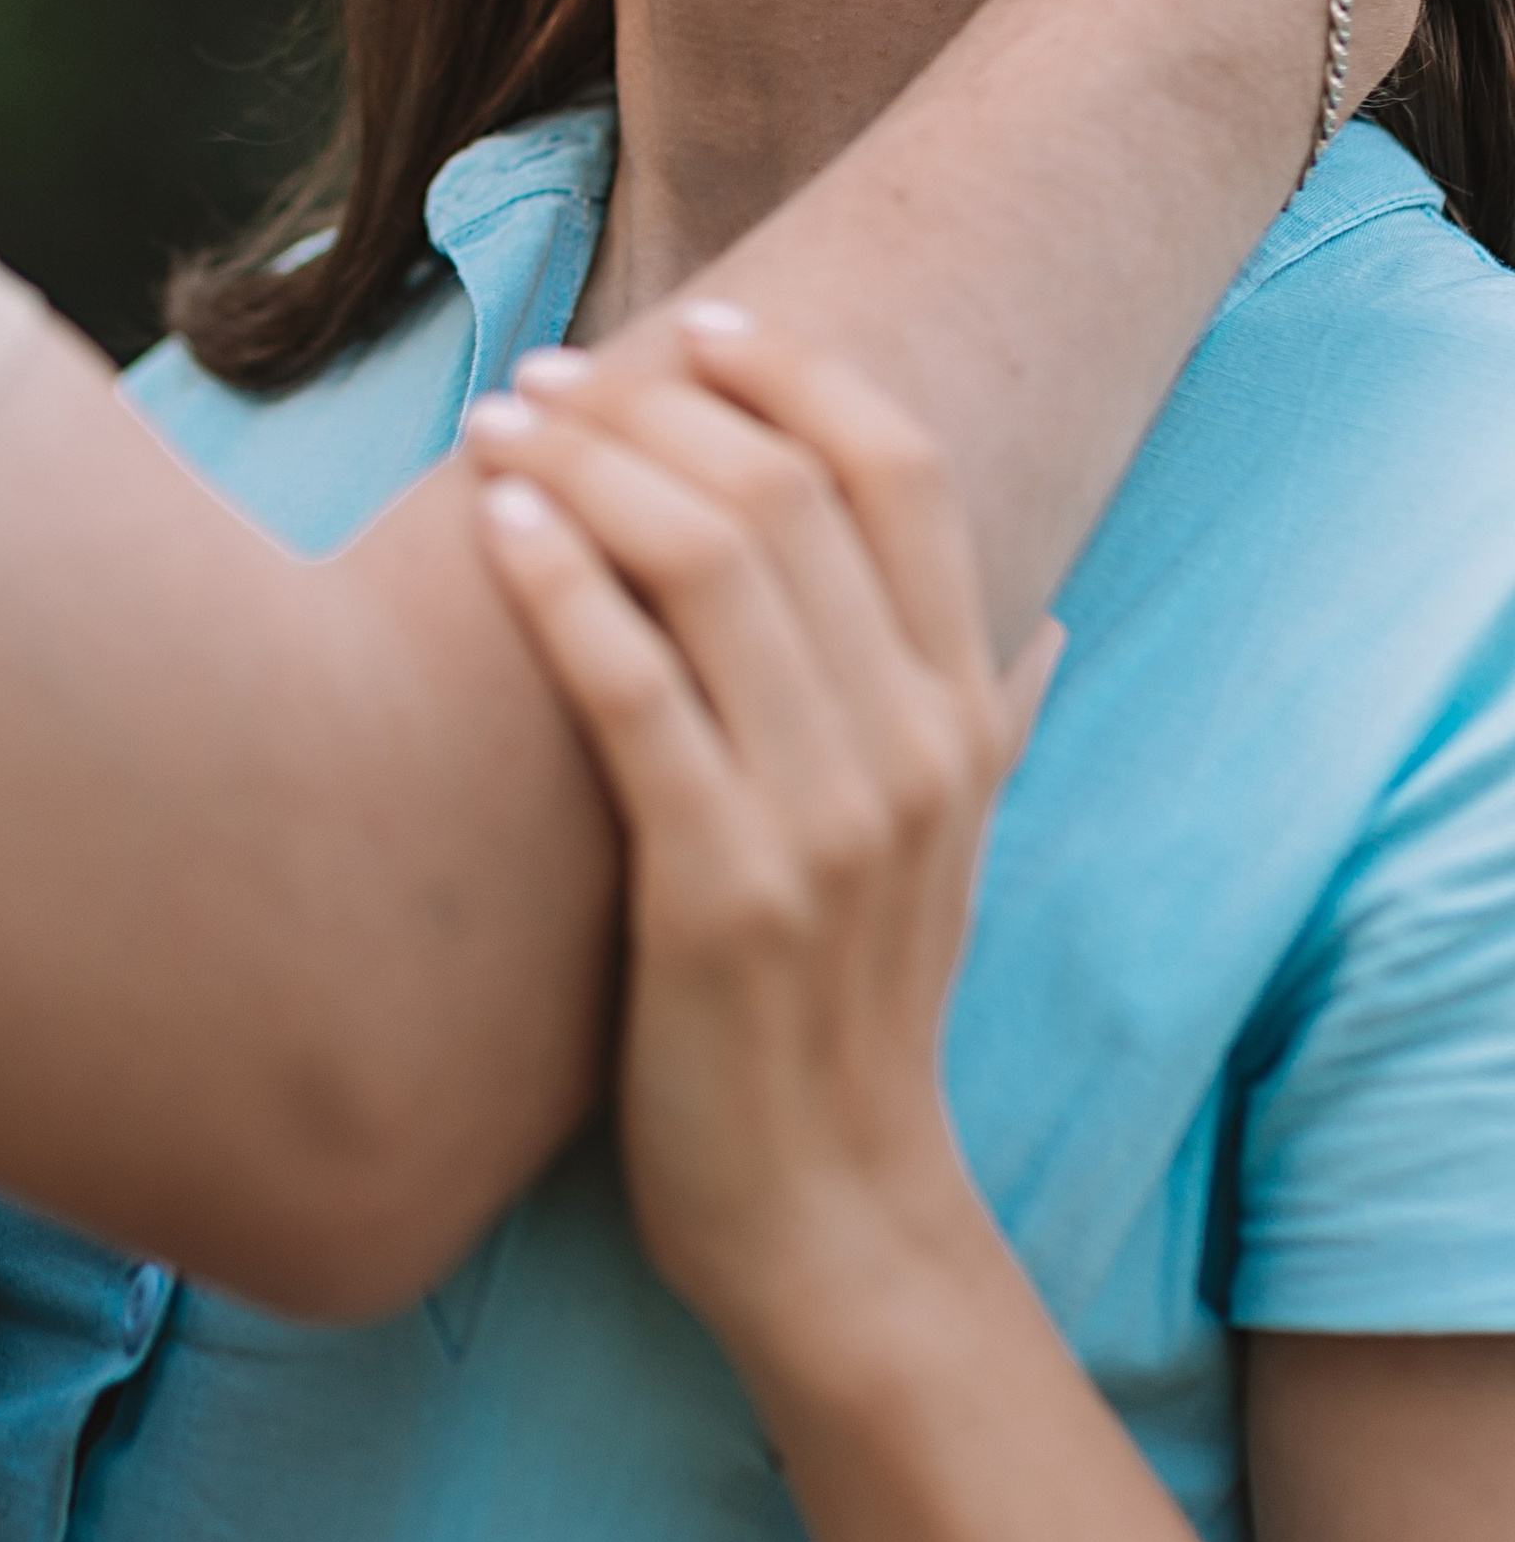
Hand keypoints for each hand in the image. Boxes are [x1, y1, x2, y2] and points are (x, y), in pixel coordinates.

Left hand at [466, 321, 1049, 1377]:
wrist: (831, 1216)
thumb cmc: (857, 1011)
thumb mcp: (954, 853)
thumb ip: (997, 722)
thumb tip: (1047, 620)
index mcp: (964, 713)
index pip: (906, 472)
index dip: (802, 374)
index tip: (702, 325)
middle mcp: (912, 746)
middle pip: (784, 491)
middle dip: (650, 405)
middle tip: (545, 378)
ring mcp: (823, 819)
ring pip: (709, 562)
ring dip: (587, 467)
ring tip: (498, 428)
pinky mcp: (721, 891)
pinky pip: (633, 690)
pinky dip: (560, 585)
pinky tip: (495, 529)